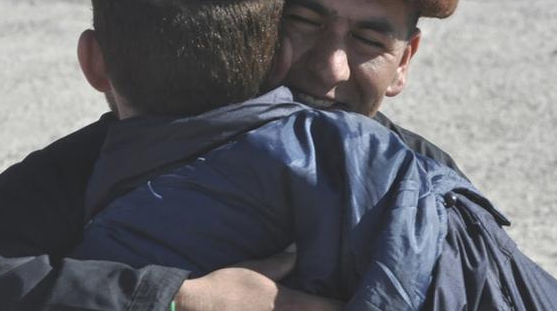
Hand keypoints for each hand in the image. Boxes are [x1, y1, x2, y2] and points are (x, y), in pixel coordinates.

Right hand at [173, 251, 341, 310]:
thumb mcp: (257, 268)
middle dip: (334, 310)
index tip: (359, 300)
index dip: (347, 305)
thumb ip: (282, 261)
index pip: (331, 308)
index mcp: (291, 304)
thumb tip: (297, 251)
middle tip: (349, 304)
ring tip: (323, 308)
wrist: (197, 307)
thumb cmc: (227, 286)